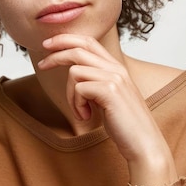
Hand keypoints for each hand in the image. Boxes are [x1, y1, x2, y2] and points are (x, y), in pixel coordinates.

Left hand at [37, 34, 177, 185]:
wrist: (144, 145)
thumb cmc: (124, 124)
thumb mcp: (107, 97)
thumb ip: (94, 80)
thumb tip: (72, 70)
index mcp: (116, 67)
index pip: (88, 41)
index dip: (66, 39)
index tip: (48, 45)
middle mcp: (117, 68)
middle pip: (79, 49)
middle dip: (56, 54)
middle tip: (41, 65)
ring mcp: (114, 78)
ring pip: (75, 71)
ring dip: (70, 95)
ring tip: (81, 112)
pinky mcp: (110, 90)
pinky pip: (78, 88)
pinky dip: (76, 104)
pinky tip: (87, 117)